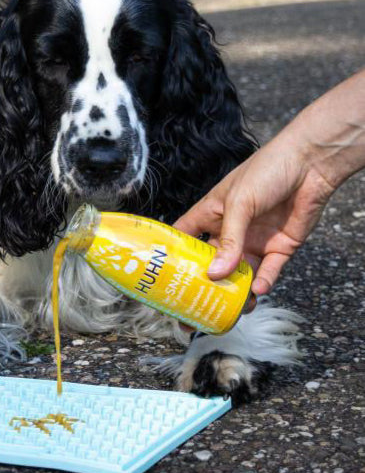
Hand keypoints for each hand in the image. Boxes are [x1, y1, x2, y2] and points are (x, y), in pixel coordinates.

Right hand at [174, 139, 334, 294]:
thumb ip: (229, 239)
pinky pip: (268, 271)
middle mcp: (231, 231)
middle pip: (212, 264)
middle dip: (203, 286)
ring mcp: (255, 241)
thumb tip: (215, 274)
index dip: (174, 257)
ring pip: (240, 274)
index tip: (162, 279)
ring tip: (230, 309)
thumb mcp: (240, 202)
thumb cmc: (268, 170)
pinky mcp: (280, 248)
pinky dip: (263, 283)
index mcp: (212, 214)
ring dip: (235, 292)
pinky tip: (257, 291)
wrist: (311, 163)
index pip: (186, 237)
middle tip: (192, 309)